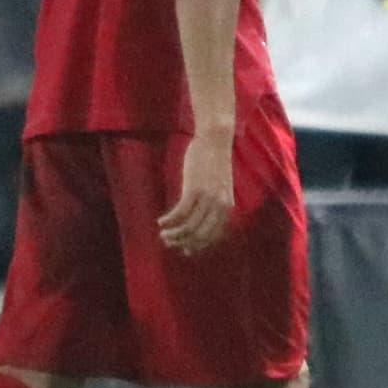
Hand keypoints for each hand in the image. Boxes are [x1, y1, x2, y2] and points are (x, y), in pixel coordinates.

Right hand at [158, 132, 236, 255]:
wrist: (215, 138)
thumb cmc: (214, 159)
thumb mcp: (219, 184)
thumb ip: (215, 200)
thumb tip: (202, 213)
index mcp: (227, 207)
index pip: (211, 235)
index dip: (197, 245)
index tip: (184, 249)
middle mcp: (219, 206)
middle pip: (199, 235)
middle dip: (183, 243)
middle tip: (169, 243)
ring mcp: (207, 198)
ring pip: (188, 227)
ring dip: (174, 234)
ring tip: (163, 235)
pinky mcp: (194, 190)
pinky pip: (179, 213)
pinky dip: (169, 220)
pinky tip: (160, 221)